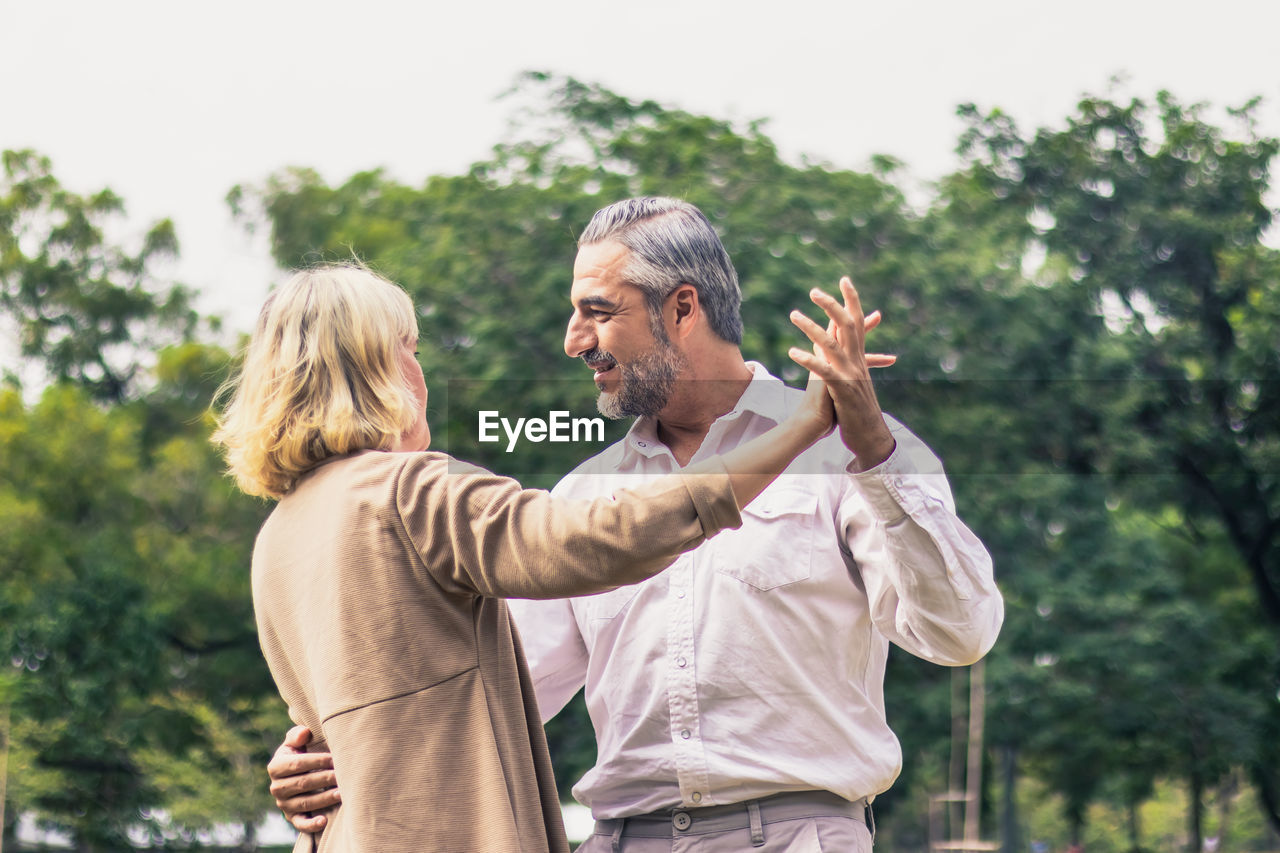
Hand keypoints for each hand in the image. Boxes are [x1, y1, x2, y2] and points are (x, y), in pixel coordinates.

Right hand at [267, 725, 340, 831]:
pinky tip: (325, 821)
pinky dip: (311, 824)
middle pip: (303, 784)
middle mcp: (276, 787)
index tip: (335, 758)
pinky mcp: (292, 818)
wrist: (297, 773)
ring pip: (305, 803)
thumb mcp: (295, 741)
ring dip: (324, 799)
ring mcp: (283, 804)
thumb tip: (305, 733)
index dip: (317, 761)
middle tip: (343, 775)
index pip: (297, 764)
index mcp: (276, 766)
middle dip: (325, 779)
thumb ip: (297, 734)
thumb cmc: (300, 752)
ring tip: (343, 793)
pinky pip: (301, 824)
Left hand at [788, 277, 896, 468]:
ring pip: (832, 344)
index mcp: (859, 358)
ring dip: (812, 328)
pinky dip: (809, 360)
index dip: (851, 300)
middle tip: (814, 290)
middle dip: (831, 305)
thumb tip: (829, 346)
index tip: (844, 279)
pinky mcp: (843, 390)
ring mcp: (851, 375)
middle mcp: (857, 362)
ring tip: (794, 314)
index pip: (856, 322)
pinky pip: (824, 371)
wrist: (871, 437)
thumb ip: (843, 361)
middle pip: (847, 325)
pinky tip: (793, 352)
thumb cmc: (857, 409)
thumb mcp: (851, 380)